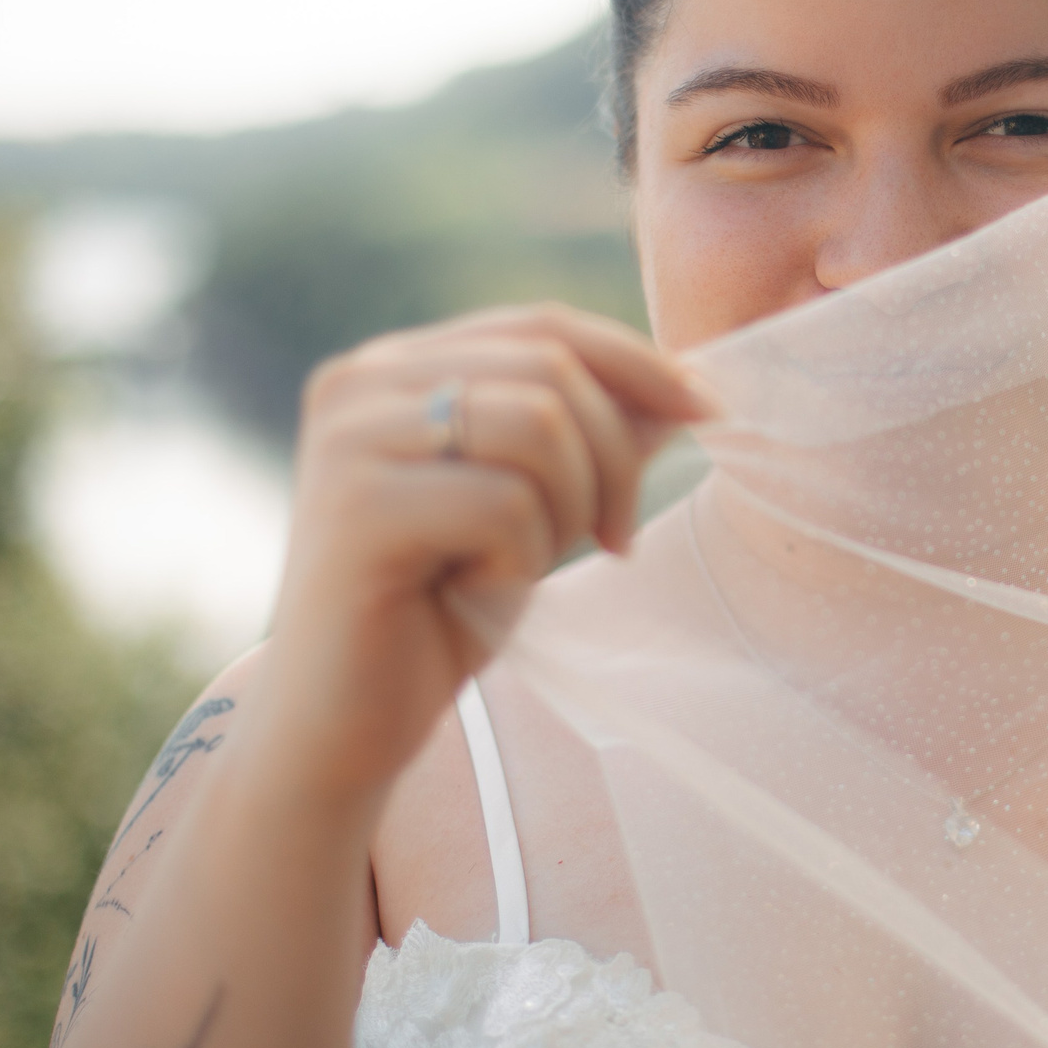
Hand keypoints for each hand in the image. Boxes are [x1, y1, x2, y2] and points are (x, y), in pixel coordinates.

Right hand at [252, 303, 712, 807]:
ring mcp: (350, 438)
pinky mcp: (356, 507)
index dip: (638, 363)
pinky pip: (504, 502)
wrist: (339, 723)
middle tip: (614, 538)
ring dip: (570, 507)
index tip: (709, 411)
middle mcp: (361, 382)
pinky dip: (522, 557)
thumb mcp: (535, 509)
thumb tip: (689, 388)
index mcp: (397, 367)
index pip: (545, 325)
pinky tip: (482, 591)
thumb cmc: (438, 613)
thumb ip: (594, 440)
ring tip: (533, 565)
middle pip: (551, 366)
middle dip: (614, 457)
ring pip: (537, 424)